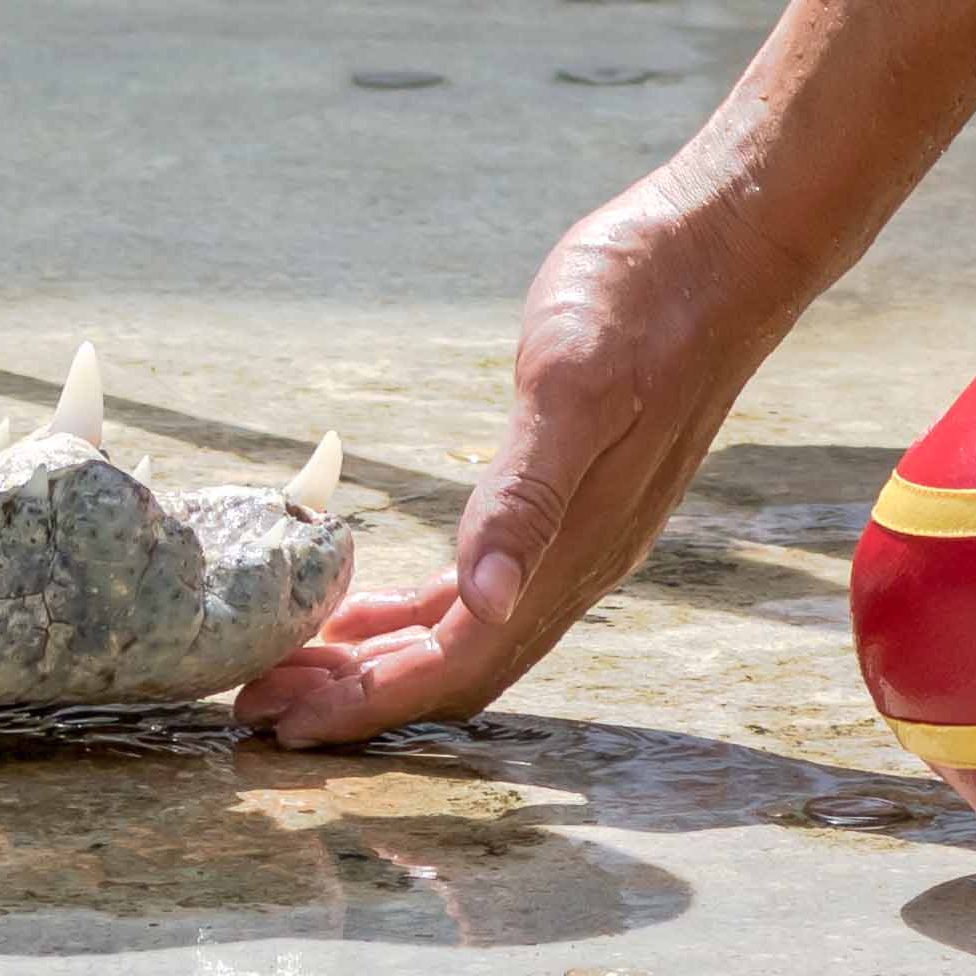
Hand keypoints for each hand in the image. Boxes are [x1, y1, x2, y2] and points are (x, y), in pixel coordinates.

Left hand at [233, 164, 812, 744]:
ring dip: (376, 660)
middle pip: (452, 668)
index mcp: (571, 551)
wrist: (718, 252)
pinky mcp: (563, 497)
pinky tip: (359, 607)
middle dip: (357, 697)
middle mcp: (572, 562)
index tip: (286, 724)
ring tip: (290, 671)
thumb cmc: (642, 306)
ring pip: (460, 636)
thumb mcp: (573, 388)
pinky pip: (474, 587)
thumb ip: (529, 499)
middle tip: (257, 710)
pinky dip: (409, 610)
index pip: (459, 663)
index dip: (372, 702)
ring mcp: (571, 535)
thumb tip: (485, 601)